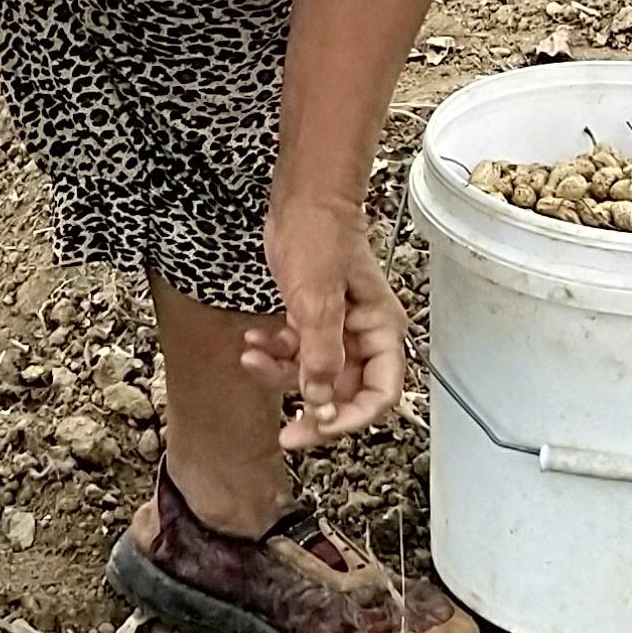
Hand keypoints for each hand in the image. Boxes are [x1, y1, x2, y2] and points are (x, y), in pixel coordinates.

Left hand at [244, 194, 409, 450]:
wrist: (300, 199)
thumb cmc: (321, 234)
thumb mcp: (318, 299)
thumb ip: (322, 354)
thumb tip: (320, 402)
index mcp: (380, 332)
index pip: (379, 394)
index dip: (351, 419)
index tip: (317, 429)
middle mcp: (362, 336)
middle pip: (346, 394)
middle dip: (311, 409)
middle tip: (286, 433)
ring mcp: (336, 329)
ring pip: (313, 376)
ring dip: (281, 374)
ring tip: (252, 356)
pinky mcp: (311, 320)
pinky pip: (295, 353)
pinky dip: (273, 353)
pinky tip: (253, 340)